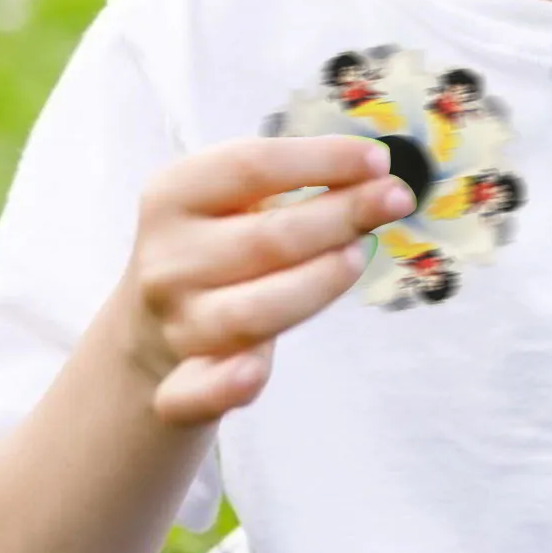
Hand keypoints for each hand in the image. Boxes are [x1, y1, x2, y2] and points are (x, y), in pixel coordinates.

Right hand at [113, 136, 414, 427]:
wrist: (155, 329)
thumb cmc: (221, 246)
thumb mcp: (238, 199)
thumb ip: (296, 181)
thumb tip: (374, 173)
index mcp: (174, 197)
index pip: (250, 166)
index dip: (322, 159)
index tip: (378, 158)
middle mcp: (167, 262)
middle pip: (267, 238)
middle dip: (342, 215)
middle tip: (396, 199)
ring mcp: (174, 327)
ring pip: (253, 312)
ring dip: (317, 284)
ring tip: (358, 256)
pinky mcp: (178, 388)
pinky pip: (195, 393)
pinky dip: (223, 386)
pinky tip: (253, 373)